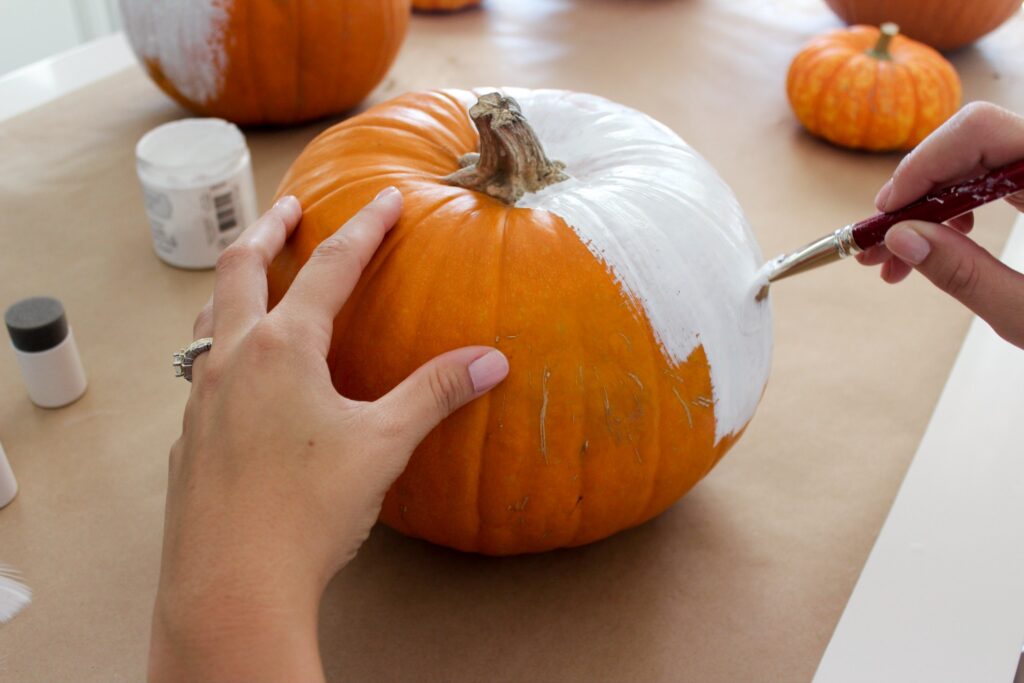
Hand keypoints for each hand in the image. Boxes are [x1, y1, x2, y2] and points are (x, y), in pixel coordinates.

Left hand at [148, 189, 508, 681]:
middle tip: (291, 205)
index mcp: (283, 348)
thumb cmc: (308, 509)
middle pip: (241, 267)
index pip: (330, 268)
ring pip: (208, 318)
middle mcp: (232, 359)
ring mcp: (201, 398)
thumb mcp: (383, 444)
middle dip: (269, 227)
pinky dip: (222, 347)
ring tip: (254, 274)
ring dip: (235, 284)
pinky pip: (201, 372)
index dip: (364, 228)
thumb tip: (493, 360)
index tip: (386, 198)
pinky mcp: (189, 438)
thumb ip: (435, 393)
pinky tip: (241, 377)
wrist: (232, 584)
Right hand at [858, 102, 1023, 347]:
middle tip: (878, 244)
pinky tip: (937, 250)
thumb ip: (966, 274)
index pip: (983, 131)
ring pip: (979, 167)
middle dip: (918, 194)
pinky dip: (960, 214)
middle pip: (975, 146)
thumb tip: (901, 239)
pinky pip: (998, 183)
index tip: (887, 214)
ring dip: (931, 209)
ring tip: (896, 262)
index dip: (925, 164)